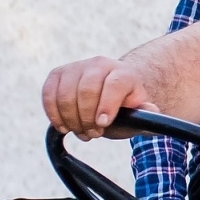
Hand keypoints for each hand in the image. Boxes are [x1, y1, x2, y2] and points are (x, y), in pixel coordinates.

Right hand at [41, 56, 158, 138]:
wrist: (109, 91)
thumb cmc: (125, 106)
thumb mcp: (139, 112)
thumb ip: (145, 113)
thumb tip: (151, 110)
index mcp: (123, 73)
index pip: (114, 85)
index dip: (107, 105)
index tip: (103, 124)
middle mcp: (100, 64)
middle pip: (87, 89)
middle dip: (87, 117)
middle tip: (94, 134)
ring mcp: (77, 67)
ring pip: (66, 93)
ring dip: (71, 119)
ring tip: (81, 132)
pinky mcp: (58, 74)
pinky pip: (48, 94)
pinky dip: (53, 113)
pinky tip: (64, 126)